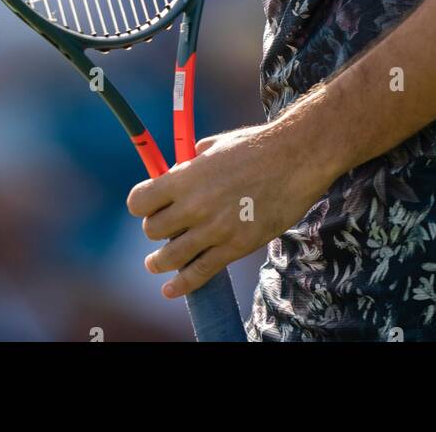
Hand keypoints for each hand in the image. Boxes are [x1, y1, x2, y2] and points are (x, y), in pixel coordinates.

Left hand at [125, 120, 330, 299]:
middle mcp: (194, 205)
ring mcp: (214, 229)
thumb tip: (181, 167)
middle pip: (153, 230)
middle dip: (155, 230)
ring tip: (155, 263)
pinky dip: (182, 285)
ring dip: (159, 262)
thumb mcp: (217, 145)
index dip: (140, 205)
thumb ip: (194, 160)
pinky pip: (200, 273)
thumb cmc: (257, 146)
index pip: (140, 201)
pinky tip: (171, 289)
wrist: (295, 159)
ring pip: (170, 257)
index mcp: (185, 177)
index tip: (145, 206)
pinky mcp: (235, 247)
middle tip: (164, 228)